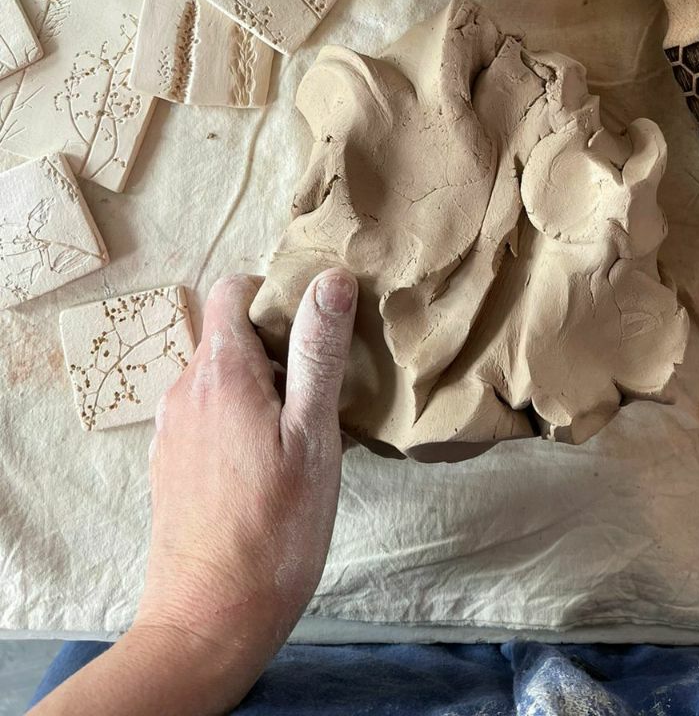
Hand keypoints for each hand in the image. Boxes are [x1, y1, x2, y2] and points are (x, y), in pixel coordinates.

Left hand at [132, 268, 356, 703]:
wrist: (208, 618)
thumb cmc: (274, 527)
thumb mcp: (313, 434)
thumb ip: (318, 352)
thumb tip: (330, 279)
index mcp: (221, 371)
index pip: (234, 289)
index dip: (276, 294)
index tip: (315, 326)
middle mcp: (185, 389)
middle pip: (229, 334)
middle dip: (275, 346)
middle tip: (321, 388)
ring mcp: (172, 428)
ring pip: (220, 377)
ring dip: (260, 386)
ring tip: (301, 432)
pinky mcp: (170, 463)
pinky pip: (207, 415)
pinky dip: (238, 419)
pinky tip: (268, 465)